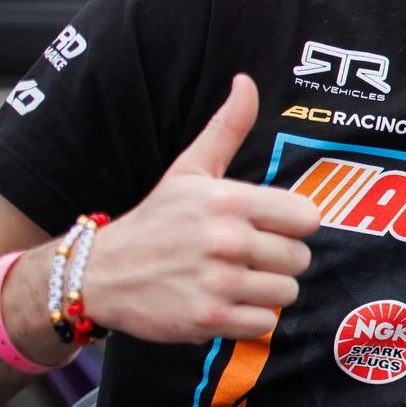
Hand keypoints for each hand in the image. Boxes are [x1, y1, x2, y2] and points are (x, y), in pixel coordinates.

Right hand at [78, 75, 319, 342]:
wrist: (98, 274)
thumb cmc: (155, 221)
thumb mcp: (189, 170)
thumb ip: (226, 128)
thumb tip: (246, 82)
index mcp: (228, 201)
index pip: (307, 218)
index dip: (292, 225)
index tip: (268, 227)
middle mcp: (226, 240)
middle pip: (300, 259)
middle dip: (278, 261)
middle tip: (245, 257)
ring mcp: (217, 281)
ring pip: (286, 293)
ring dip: (265, 292)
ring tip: (233, 280)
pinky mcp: (208, 318)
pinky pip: (262, 324)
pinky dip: (246, 319)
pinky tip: (221, 303)